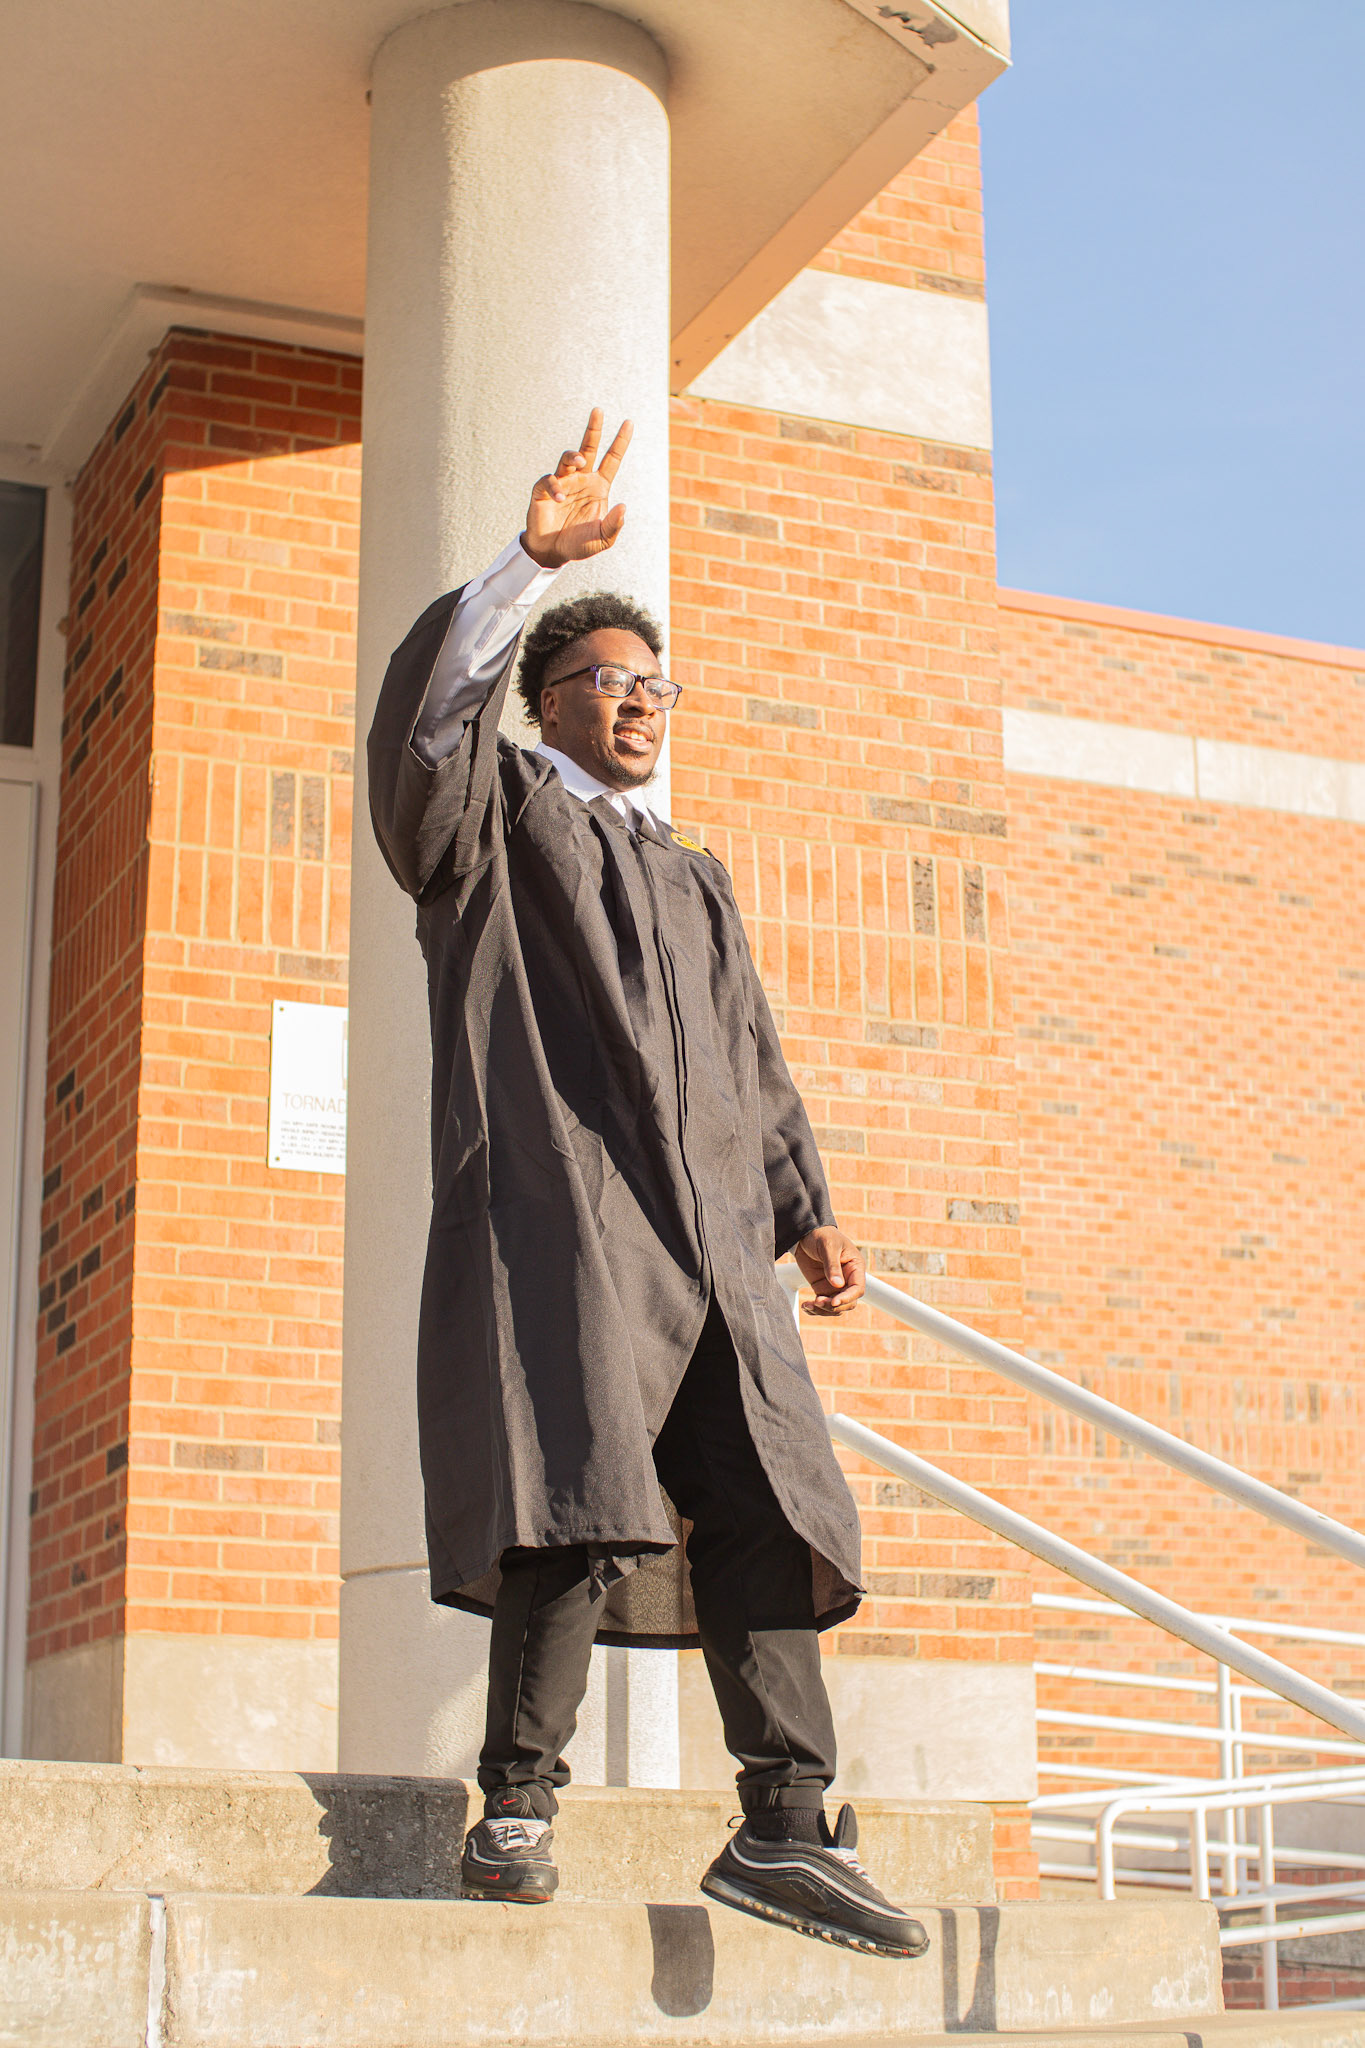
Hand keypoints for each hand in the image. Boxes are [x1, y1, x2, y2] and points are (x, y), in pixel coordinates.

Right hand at [522, 409, 632, 567]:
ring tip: (580, 460)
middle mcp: (581, 480)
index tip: (629, 423)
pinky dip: (554, 487)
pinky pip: (549, 480)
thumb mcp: (603, 539)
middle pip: (588, 448)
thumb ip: (614, 525)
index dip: (620, 442)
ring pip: (568, 459)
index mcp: (598, 487)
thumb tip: (624, 507)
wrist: (553, 553)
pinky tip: (559, 498)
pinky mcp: (543, 491)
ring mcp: (562, 483)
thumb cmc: (579, 544)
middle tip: (599, 410)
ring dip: (573, 456)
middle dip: (594, 429)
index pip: (612, 460)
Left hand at [793, 1228, 865, 1315]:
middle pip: (848, 1302)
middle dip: (834, 1306)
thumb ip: (832, 1266)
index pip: (857, 1288)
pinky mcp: (823, 1289)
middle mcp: (848, 1279)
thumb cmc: (822, 1236)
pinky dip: (815, 1309)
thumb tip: (838, 1285)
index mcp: (855, 1267)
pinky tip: (805, 1306)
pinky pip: (823, 1305)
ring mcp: (835, 1286)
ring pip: (835, 1307)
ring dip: (823, 1310)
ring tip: (809, 1305)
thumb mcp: (828, 1247)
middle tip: (818, 1302)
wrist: (806, 1234)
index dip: (847, 1297)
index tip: (834, 1301)